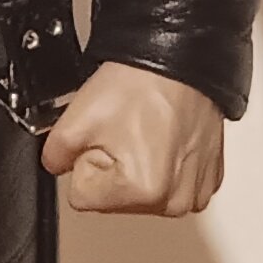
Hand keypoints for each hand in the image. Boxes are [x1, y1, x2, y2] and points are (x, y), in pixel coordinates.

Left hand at [39, 59, 224, 216]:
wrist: (178, 61)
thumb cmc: (141, 84)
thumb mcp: (74, 122)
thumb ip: (53, 157)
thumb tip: (58, 168)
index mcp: (144, 192)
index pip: (82, 197)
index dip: (86, 162)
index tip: (104, 139)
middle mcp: (176, 201)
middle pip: (113, 200)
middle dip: (111, 168)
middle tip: (125, 132)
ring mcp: (195, 192)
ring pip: (140, 194)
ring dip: (136, 167)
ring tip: (145, 132)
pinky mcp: (209, 179)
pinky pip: (169, 185)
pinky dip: (162, 164)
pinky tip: (163, 138)